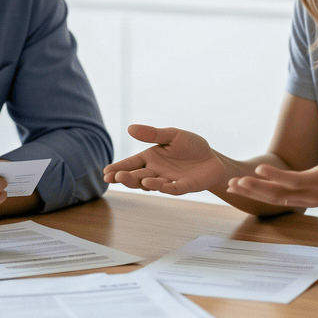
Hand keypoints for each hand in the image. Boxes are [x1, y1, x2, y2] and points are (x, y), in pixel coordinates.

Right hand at [102, 124, 226, 195]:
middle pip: (137, 176)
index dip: (118, 168)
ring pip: (153, 184)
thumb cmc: (190, 146)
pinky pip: (173, 189)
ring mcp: (169, 180)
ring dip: (145, 183)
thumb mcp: (172, 135)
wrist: (212, 158)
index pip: (131, 163)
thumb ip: (152, 134)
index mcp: (151, 158)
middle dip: (126, 177)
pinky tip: (159, 185)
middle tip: (116, 177)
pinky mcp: (184, 187)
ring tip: (141, 179)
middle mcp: (156, 171)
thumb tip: (129, 128)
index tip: (106, 173)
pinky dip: (166, 188)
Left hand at [226, 132, 317, 208]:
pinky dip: (261, 196)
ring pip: (276, 200)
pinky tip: (245, 191)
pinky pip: (279, 200)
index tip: (258, 168)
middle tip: (234, 182)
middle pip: (279, 194)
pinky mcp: (304, 201)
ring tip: (232, 187)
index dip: (276, 176)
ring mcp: (307, 200)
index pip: (295, 180)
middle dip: (255, 189)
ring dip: (253, 194)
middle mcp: (312, 193)